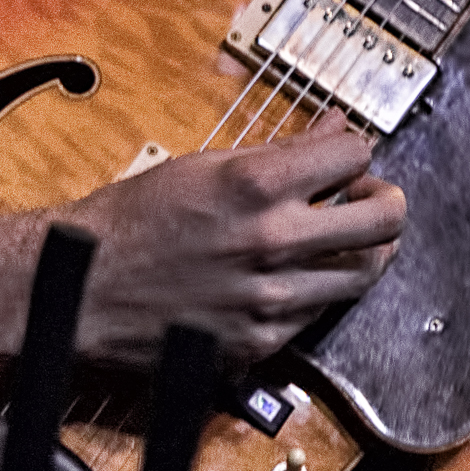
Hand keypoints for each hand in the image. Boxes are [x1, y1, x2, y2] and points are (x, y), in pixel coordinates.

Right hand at [67, 116, 405, 367]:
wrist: (83, 287)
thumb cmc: (136, 218)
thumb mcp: (207, 164)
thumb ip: (282, 150)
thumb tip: (337, 128)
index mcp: (256, 185)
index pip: (356, 154)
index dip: (355, 150)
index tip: (346, 156)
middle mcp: (271, 242)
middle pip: (384, 219)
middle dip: (386, 200)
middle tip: (372, 196)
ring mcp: (270, 299)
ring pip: (364, 273)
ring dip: (365, 249)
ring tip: (344, 236)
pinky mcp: (260, 343)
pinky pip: (320, 313)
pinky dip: (321, 289)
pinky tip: (299, 274)